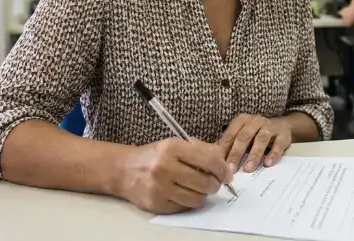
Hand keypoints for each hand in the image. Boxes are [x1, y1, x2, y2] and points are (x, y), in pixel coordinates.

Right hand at [116, 138, 231, 213]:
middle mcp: (165, 167)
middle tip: (213, 183)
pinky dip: (188, 202)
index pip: (209, 161)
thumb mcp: (177, 144)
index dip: (223, 170)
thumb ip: (202, 151)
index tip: (227, 175)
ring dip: (202, 195)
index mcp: (173, 148)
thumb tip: (225, 165)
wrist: (126, 170)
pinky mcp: (156, 204)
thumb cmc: (157, 156)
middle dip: (214, 185)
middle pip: (205, 183)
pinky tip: (183, 193)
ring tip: (197, 188)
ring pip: (197, 199)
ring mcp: (160, 188)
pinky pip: (184, 208)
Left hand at [218, 114, 291, 172]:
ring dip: (254, 155)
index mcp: (242, 120)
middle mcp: (256, 121)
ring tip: (248, 169)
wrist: (282, 126)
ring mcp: (270, 127)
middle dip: (236, 153)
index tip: (219, 164)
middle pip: (244, 136)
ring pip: (261, 139)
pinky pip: (278, 144)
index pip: (231, 135)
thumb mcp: (243, 136)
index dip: (225, 150)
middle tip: (231, 169)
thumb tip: (215, 159)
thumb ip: (231, 145)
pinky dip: (273, 154)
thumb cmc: (257, 134)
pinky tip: (267, 164)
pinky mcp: (283, 135)